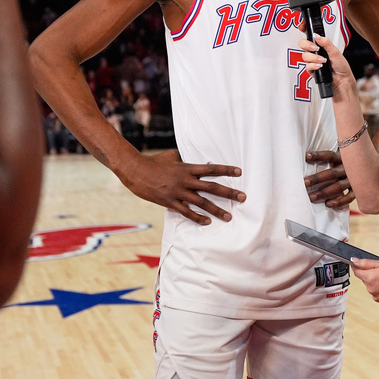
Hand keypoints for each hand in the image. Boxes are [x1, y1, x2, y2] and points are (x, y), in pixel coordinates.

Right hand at [117, 149, 245, 225]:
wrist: (136, 171)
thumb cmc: (154, 161)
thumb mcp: (171, 155)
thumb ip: (184, 158)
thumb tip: (193, 157)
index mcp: (187, 167)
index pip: (211, 168)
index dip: (226, 170)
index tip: (240, 172)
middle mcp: (186, 180)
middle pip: (211, 187)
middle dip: (229, 193)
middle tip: (243, 197)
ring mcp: (178, 192)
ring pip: (202, 202)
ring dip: (217, 210)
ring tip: (229, 217)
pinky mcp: (170, 202)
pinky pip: (186, 212)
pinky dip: (197, 217)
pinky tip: (207, 222)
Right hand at [299, 35, 355, 95]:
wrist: (342, 80)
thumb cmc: (341, 66)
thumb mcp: (335, 52)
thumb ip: (326, 43)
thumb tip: (317, 36)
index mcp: (321, 45)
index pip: (309, 35)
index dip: (304, 29)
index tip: (302, 27)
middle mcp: (315, 52)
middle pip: (302, 44)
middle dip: (307, 45)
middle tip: (315, 48)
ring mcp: (313, 61)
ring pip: (305, 56)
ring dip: (313, 58)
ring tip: (323, 60)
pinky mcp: (312, 70)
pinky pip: (307, 66)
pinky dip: (313, 65)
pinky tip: (319, 66)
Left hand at [305, 150, 355, 208]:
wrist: (376, 166)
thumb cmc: (355, 159)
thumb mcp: (346, 154)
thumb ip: (333, 155)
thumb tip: (312, 153)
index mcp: (345, 157)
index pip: (330, 155)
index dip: (318, 155)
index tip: (306, 156)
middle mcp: (350, 168)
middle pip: (332, 173)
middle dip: (317, 178)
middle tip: (304, 182)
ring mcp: (355, 180)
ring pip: (338, 186)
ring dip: (324, 192)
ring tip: (311, 197)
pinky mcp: (360, 190)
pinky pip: (349, 197)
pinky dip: (339, 201)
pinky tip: (328, 204)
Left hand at [350, 259, 378, 305]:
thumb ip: (366, 263)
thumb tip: (354, 261)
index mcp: (369, 278)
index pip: (356, 272)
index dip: (358, 266)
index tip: (361, 264)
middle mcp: (371, 289)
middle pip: (365, 279)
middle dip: (371, 274)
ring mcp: (376, 297)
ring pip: (372, 286)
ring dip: (376, 282)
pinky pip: (377, 294)